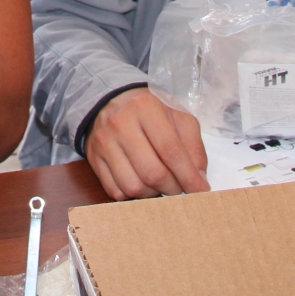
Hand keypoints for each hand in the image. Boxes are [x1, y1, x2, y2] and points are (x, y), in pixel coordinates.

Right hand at [84, 87, 208, 199]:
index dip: (188, 176)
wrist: (111, 101)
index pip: (170, 150)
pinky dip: (133, 194)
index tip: (201, 190)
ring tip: (160, 185)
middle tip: (181, 189)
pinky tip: (142, 183)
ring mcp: (104, 142)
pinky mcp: (93, 158)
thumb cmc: (151, 111)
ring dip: (153, 194)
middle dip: (173, 188)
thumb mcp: (178, 117)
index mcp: (145, 108)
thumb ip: (193, 146)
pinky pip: (115, 191)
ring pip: (132, 186)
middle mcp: (120, 124)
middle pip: (152, 172)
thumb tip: (199, 180)